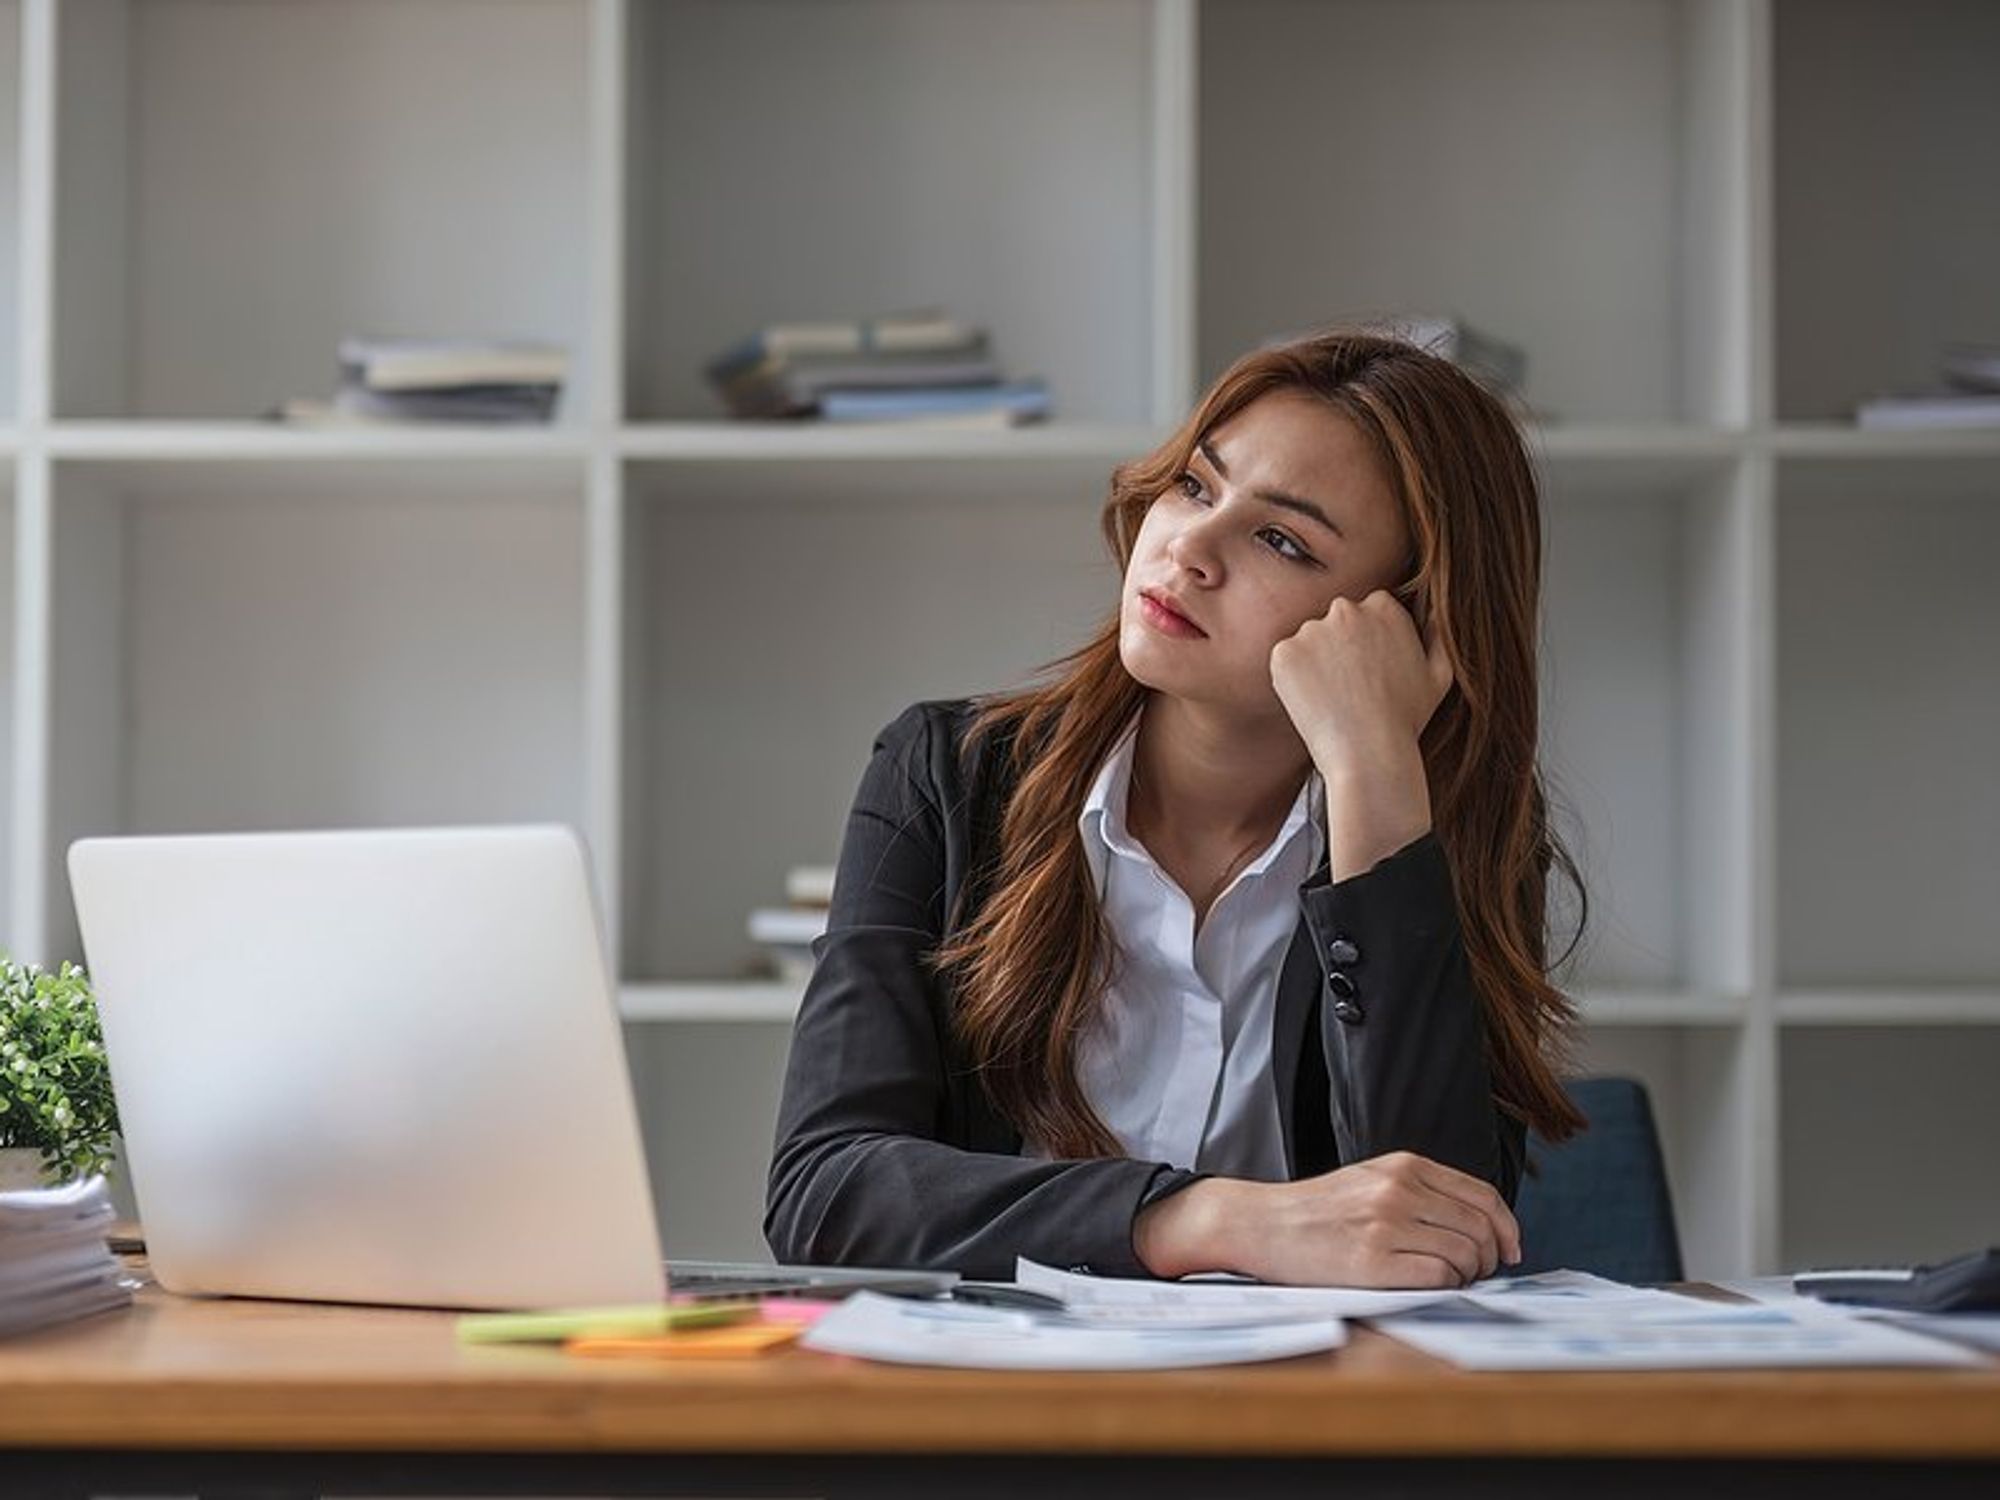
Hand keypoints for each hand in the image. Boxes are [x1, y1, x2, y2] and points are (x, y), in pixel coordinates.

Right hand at [1134, 1151, 1521, 1287]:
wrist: (1260, 1223)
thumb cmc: (1316, 1210)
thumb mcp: (1371, 1180)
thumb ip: (1419, 1192)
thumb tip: (1478, 1227)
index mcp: (1404, 1166)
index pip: (1482, 1196)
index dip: (1506, 1227)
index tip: (1510, 1249)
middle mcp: (1400, 1189)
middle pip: (1480, 1228)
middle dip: (1490, 1258)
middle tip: (1478, 1273)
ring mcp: (1387, 1224)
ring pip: (1465, 1255)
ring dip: (1467, 1276)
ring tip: (1447, 1281)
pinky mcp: (1373, 1261)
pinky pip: (1439, 1277)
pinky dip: (1445, 1287)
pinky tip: (1427, 1287)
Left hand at [1268, 590, 1452, 774]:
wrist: (1369, 752)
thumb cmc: (1406, 720)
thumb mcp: (1439, 676)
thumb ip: (1436, 637)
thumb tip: (1431, 615)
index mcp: (1384, 607)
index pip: (1366, 612)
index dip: (1366, 643)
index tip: (1368, 671)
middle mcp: (1346, 610)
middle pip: (1335, 622)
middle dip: (1339, 647)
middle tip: (1348, 688)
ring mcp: (1312, 629)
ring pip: (1308, 642)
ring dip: (1314, 664)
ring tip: (1332, 700)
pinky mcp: (1285, 653)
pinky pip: (1285, 661)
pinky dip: (1292, 680)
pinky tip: (1313, 704)